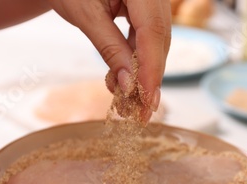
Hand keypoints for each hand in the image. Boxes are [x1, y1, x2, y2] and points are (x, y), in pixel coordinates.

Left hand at [49, 0, 171, 121]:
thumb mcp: (86, 16)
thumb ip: (109, 48)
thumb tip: (128, 85)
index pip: (152, 31)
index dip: (151, 68)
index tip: (147, 99)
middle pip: (160, 39)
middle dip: (151, 77)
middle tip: (143, 111)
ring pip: (157, 41)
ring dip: (144, 72)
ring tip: (130, 100)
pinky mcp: (147, 8)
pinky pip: (148, 37)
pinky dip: (137, 60)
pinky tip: (125, 79)